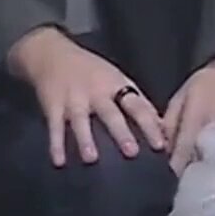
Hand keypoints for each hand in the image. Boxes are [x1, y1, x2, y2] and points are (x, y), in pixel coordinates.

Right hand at [7, 27, 165, 165]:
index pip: (136, 106)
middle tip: (132, 152)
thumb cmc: (91, 72)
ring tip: (91, 158)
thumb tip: (163, 128)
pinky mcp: (52, 105)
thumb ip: (138, 104)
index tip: (160, 145)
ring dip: (85, 139)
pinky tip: (59, 161)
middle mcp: (96, 92)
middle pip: (110, 113)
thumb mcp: (117, 80)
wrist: (51, 53)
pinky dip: (56, 144)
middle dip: (121, 132)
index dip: (149, 124)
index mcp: (115, 86)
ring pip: (80, 120)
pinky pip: (54, 126)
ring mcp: (73, 98)